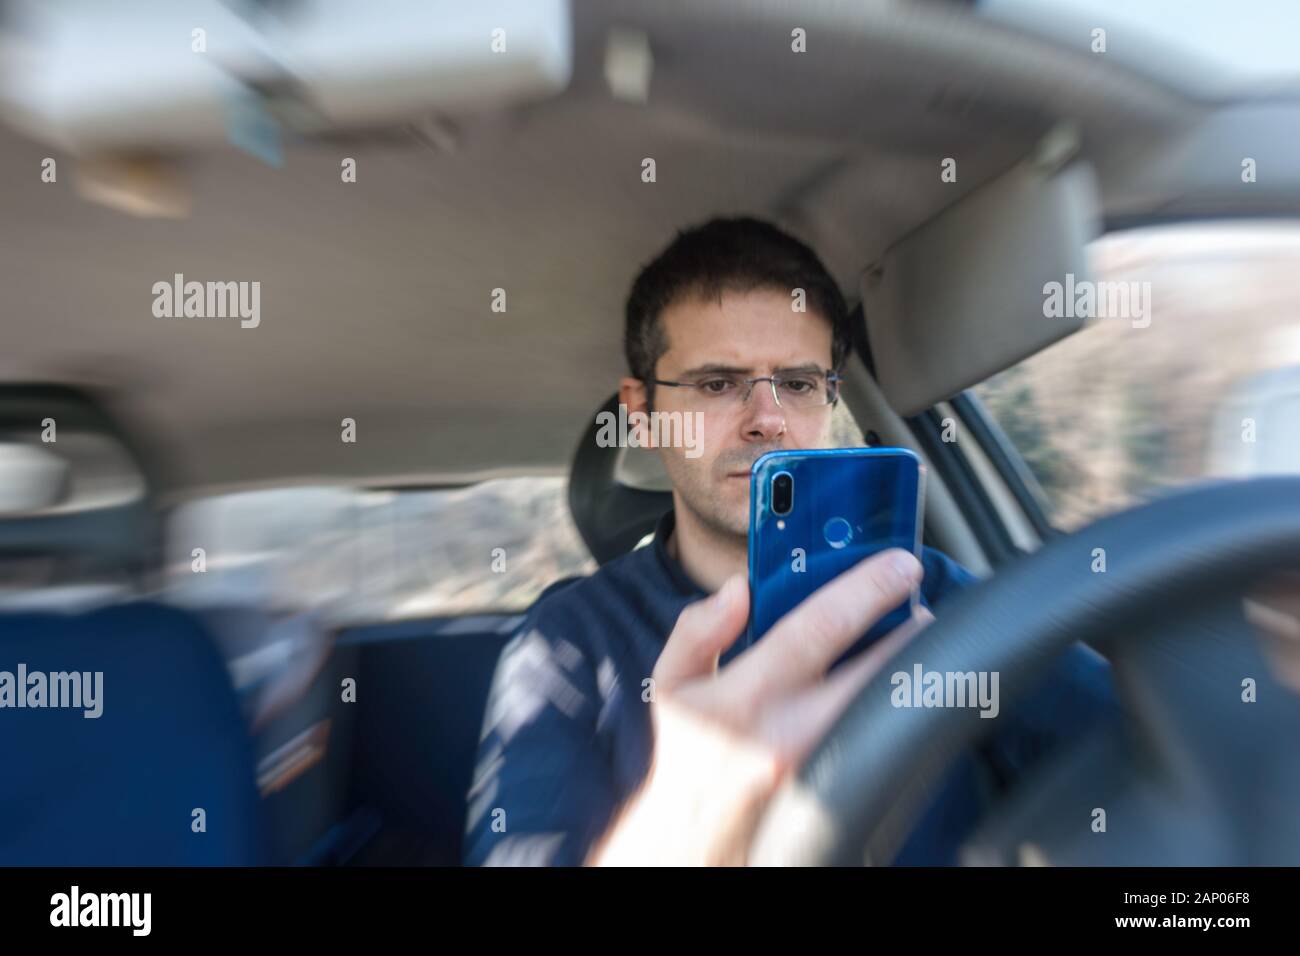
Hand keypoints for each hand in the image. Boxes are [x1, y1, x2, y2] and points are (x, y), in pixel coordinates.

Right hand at [590, 548, 930, 865]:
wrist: (694, 838)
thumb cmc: (687, 754)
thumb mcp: (670, 684)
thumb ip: (698, 629)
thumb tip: (738, 589)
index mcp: (745, 696)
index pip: (817, 628)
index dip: (866, 590)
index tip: (897, 566)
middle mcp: (789, 733)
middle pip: (873, 672)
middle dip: (910, 630)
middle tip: (922, 602)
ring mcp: (821, 766)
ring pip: (884, 707)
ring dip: (908, 668)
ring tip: (915, 638)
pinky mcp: (840, 791)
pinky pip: (879, 738)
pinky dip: (894, 705)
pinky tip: (895, 685)